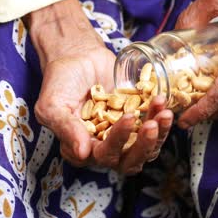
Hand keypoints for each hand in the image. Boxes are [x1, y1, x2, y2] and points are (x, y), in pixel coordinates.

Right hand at [27, 0, 172, 173]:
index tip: (127, 118)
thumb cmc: (60, 81)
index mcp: (82, 148)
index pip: (104, 155)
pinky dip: (161, 118)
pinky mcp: (139, 119)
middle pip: (130, 160)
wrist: (77, 56)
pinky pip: (155, 127)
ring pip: (146, 147)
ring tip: (164, 112)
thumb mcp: (53, 105)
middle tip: (153, 125)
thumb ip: (66, 129)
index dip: (118, 141)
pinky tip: (163, 102)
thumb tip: (82, 154)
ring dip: (159, 134)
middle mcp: (105, 146)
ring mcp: (124, 133)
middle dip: (144, 145)